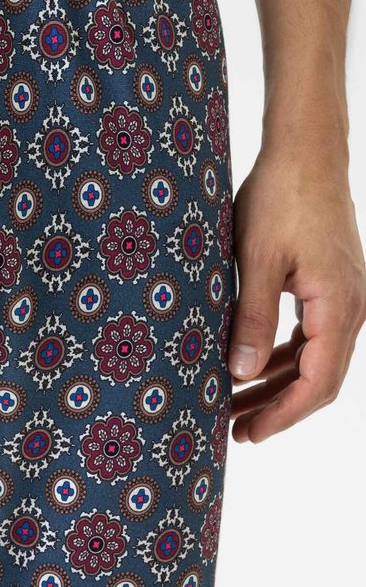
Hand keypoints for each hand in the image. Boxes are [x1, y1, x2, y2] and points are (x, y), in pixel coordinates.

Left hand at [229, 149, 365, 441]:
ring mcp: (344, 296)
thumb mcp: (257, 259)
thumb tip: (242, 373)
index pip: (318, 384)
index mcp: (339, 307)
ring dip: (277, 382)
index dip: (283, 415)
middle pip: (318, 378)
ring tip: (236, 403)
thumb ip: (252, 318)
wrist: (305, 152)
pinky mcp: (331, 284)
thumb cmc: (281, 198)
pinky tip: (253, 364)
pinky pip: (311, 334)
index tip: (249, 434)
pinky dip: (283, 354)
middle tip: (235, 430)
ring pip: (314, 358)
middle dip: (277, 407)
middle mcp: (351, 307)